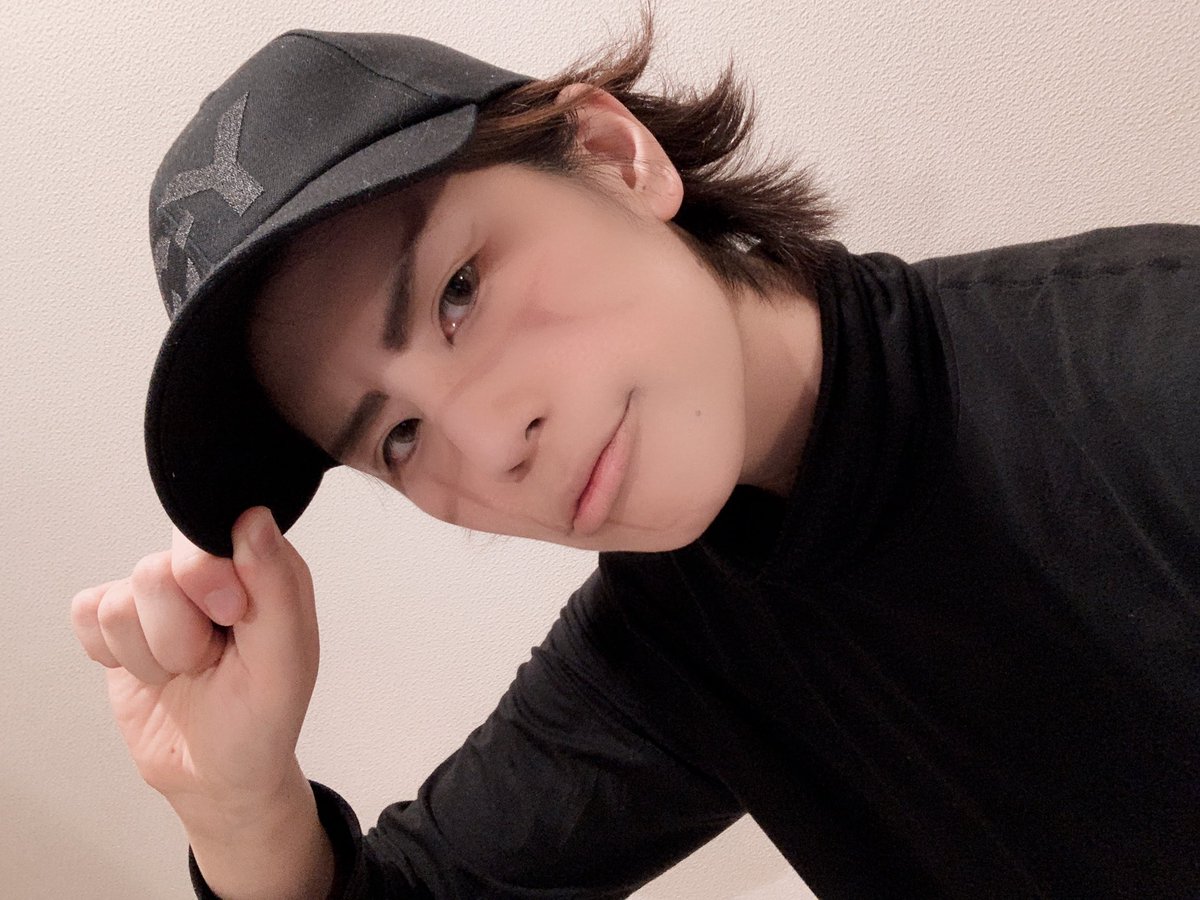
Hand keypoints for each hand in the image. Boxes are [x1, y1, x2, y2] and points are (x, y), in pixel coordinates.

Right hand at [71, 507, 319, 819]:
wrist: (217, 774)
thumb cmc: (263, 717)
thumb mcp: (286, 660)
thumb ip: (278, 586)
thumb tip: (254, 517)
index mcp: (259, 565)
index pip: (210, 530)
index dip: (208, 577)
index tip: (231, 617)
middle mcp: (208, 570)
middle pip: (156, 569)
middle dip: (179, 633)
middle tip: (209, 659)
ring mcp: (161, 595)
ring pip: (121, 599)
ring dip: (154, 654)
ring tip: (187, 670)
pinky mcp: (119, 621)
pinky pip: (89, 614)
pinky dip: (118, 655)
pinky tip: (153, 672)